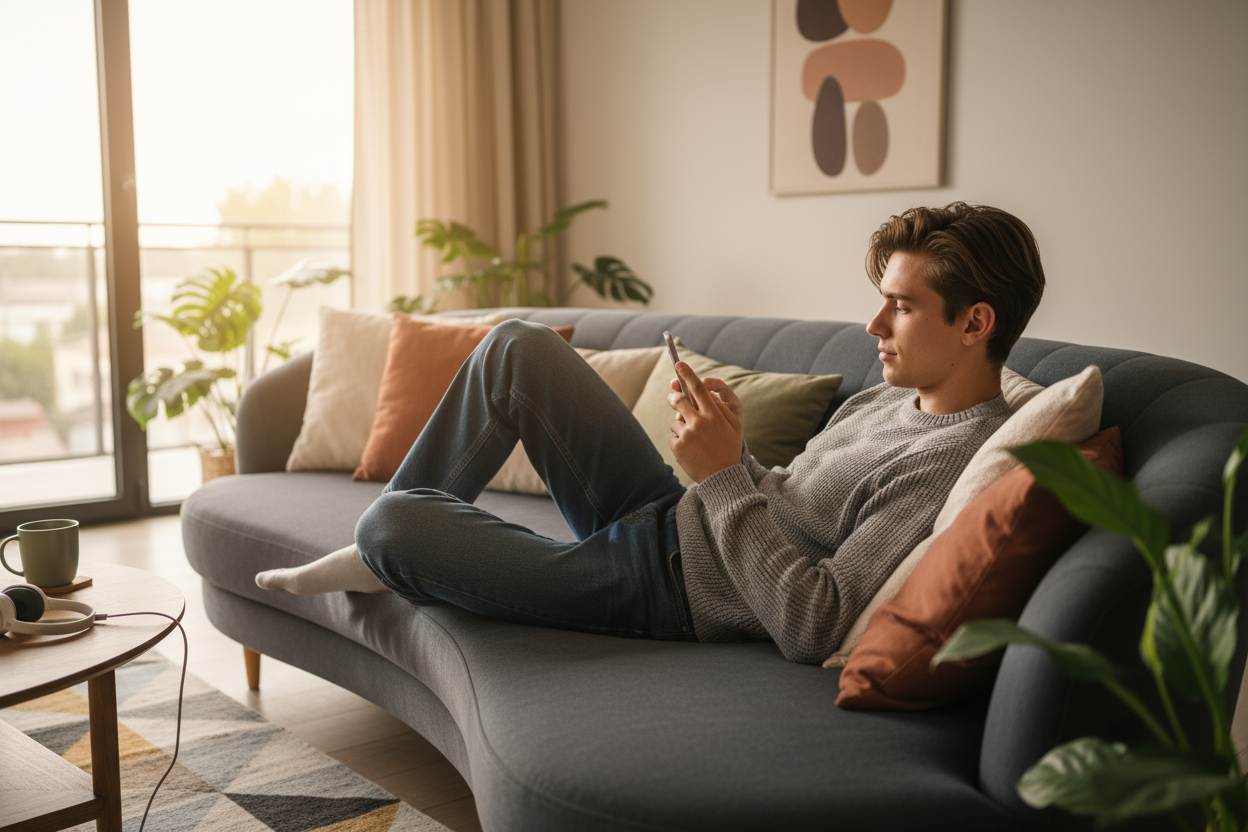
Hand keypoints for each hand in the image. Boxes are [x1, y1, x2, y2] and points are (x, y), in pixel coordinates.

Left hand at [667, 362, 744, 482]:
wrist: (722, 477)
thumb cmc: (729, 447)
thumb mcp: (734, 425)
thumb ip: (721, 406)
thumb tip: (704, 392)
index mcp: (714, 415)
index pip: (697, 388)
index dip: (687, 373)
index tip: (679, 363)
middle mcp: (699, 422)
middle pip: (678, 400)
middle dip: (674, 397)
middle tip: (673, 397)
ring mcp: (687, 435)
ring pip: (676, 420)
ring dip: (682, 425)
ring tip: (696, 439)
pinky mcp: (678, 446)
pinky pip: (674, 436)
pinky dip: (680, 440)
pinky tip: (692, 450)